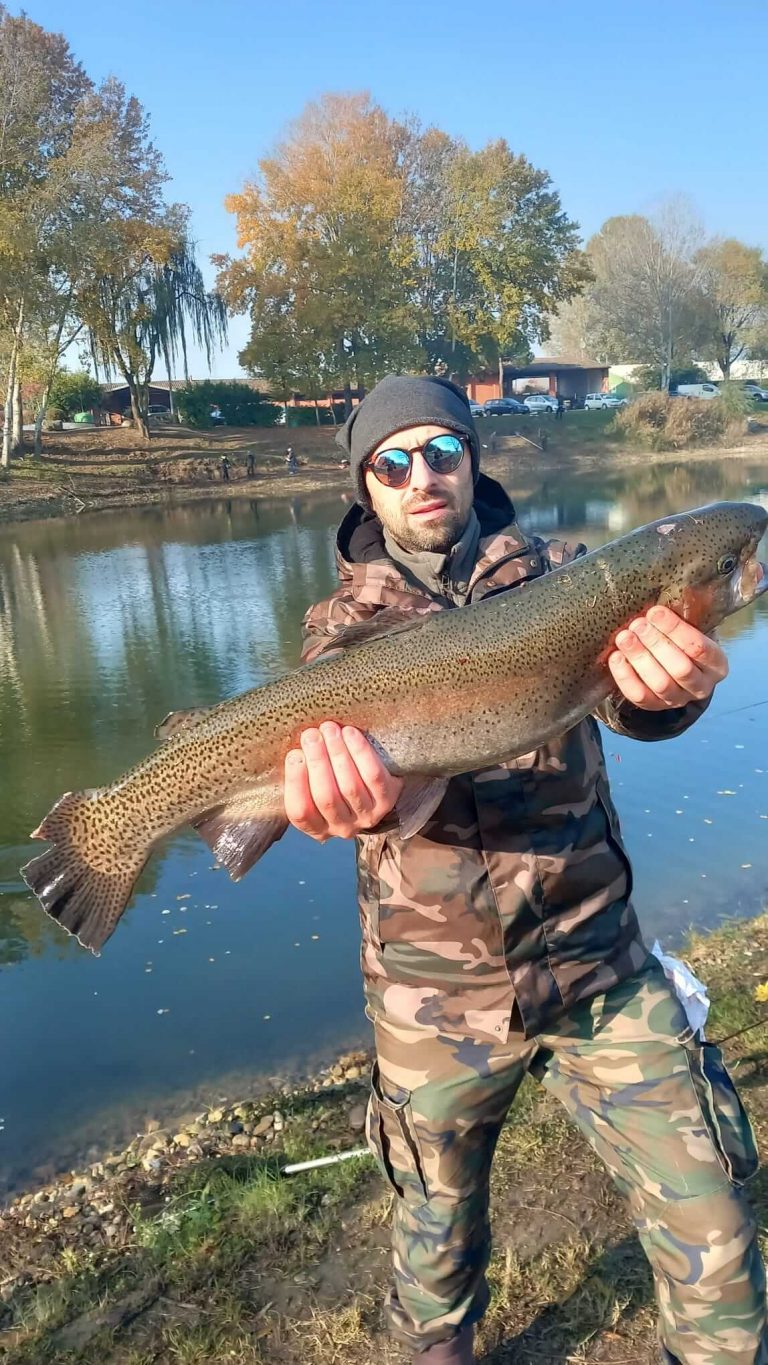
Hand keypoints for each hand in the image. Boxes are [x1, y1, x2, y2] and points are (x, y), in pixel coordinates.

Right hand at [284, 722, 402, 840]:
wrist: (378, 785)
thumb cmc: (337, 780)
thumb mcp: (315, 785)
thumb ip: (304, 773)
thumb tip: (296, 747)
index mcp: (316, 827)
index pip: (301, 812)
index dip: (296, 783)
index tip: (294, 754)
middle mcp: (341, 827)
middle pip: (326, 797)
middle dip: (317, 762)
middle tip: (311, 735)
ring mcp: (366, 816)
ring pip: (349, 786)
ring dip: (337, 753)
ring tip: (329, 729)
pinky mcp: (386, 800)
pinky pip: (373, 776)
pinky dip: (360, 752)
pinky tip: (350, 733)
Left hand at [608, 605, 727, 710]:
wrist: (677, 670)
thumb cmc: (684, 642)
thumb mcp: (692, 629)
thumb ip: (683, 619)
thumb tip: (659, 604)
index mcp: (716, 664)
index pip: (699, 648)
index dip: (675, 629)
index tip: (655, 612)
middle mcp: (701, 686)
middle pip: (680, 668)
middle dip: (656, 643)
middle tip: (638, 624)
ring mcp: (678, 699)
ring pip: (659, 683)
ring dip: (639, 658)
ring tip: (624, 637)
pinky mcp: (654, 706)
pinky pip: (639, 695)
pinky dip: (625, 675)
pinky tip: (616, 657)